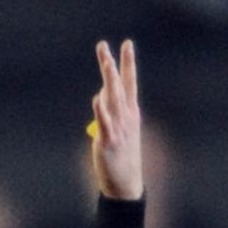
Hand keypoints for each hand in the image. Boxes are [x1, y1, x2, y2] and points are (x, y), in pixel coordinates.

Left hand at [88, 39, 142, 200]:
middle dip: (112, 65)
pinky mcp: (109, 142)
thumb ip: (110, 111)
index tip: (126, 43)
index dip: (127, 63)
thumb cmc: (121, 155)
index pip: (130, 82)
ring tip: (105, 62)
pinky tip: (97, 98)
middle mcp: (126, 117)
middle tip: (104, 46)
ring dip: (110, 80)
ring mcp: (119, 128)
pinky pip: (106, 124)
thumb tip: (100, 96)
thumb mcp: (119, 129)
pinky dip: (102, 111)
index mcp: (130, 112)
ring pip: (114, 99)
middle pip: (119, 86)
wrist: (126, 184)